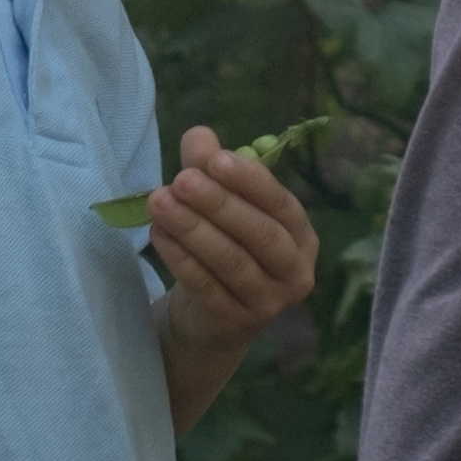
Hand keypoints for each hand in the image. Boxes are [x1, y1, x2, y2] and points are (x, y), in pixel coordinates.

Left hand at [150, 124, 317, 369]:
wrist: (211, 315)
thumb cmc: (225, 244)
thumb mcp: (221, 201)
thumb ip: (211, 166)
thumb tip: (200, 136)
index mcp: (301, 235)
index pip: (281, 204)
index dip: (250, 181)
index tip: (217, 159)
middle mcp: (295, 271)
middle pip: (261, 235)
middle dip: (219, 204)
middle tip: (181, 180)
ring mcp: (268, 303)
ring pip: (232, 262)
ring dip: (193, 229)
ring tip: (160, 202)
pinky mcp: (236, 324)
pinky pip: (207, 287)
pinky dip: (181, 258)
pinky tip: (159, 234)